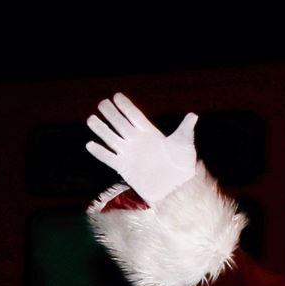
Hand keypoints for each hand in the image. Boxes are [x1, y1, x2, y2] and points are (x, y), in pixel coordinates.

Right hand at [83, 92, 200, 206]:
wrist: (176, 189)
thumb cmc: (183, 166)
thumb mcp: (184, 145)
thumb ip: (185, 129)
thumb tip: (193, 115)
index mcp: (150, 133)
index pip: (135, 116)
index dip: (126, 107)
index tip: (117, 96)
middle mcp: (137, 141)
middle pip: (120, 124)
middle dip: (111, 114)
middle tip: (102, 103)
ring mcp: (130, 154)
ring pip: (112, 139)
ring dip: (101, 130)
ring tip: (91, 119)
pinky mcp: (124, 168)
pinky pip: (109, 158)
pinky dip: (100, 152)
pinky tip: (90, 144)